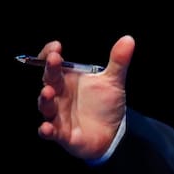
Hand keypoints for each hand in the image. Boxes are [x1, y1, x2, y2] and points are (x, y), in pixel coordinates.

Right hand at [36, 35, 133, 160]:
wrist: (113, 133)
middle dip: (49, 70)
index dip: (50, 54)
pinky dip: (46, 131)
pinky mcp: (61, 134)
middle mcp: (58, 95)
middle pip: (48, 80)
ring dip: (44, 98)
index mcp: (66, 79)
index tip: (56, 46)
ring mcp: (57, 114)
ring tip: (48, 91)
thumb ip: (118, 61)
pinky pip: (50, 132)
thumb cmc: (105, 105)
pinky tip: (46, 128)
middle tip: (54, 60)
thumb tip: (128, 39)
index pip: (52, 63)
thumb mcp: (112, 82)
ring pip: (45, 105)